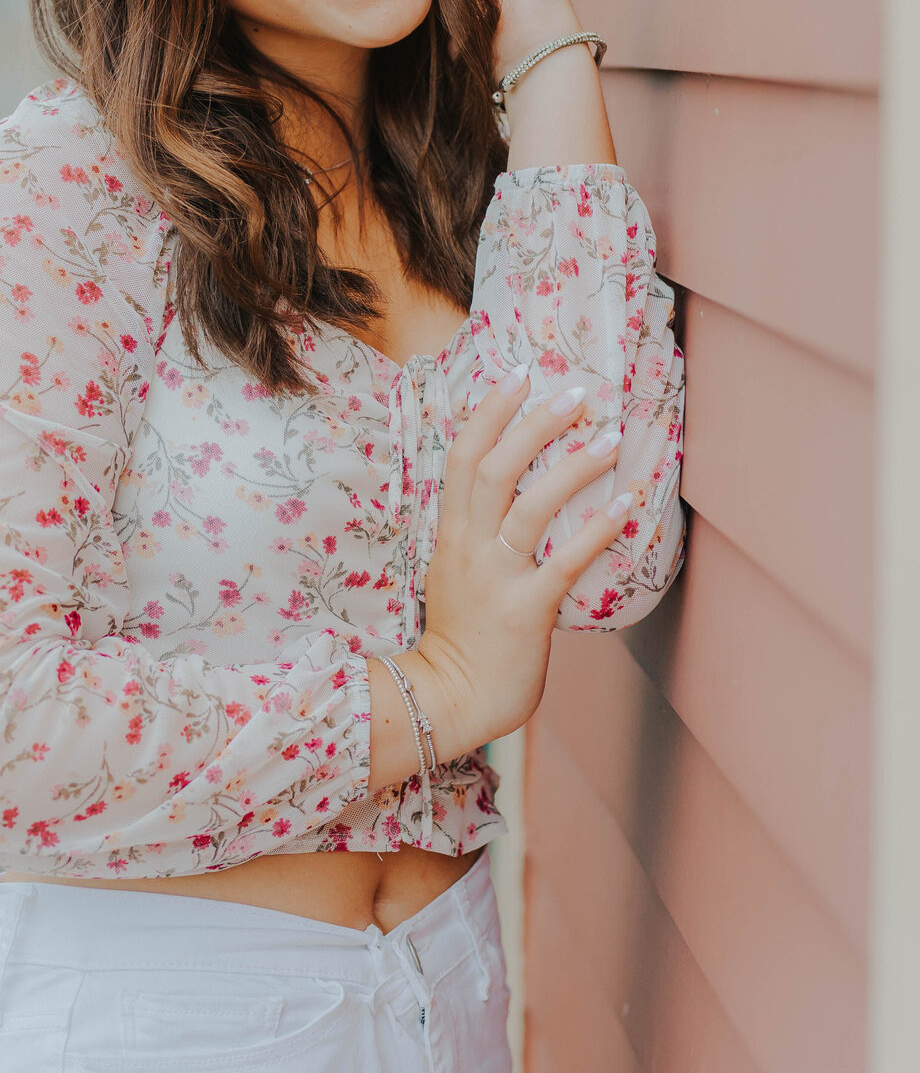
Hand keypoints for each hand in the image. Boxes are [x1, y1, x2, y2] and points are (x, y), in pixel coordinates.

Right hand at [401, 365, 632, 757]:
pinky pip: (563, 563)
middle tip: (574, 392)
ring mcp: (496, 577)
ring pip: (529, 506)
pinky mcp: (525, 611)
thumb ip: (476, 531)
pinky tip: (625, 506)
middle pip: (494, 468)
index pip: (462, 455)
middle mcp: (469, 546)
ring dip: (571, 467)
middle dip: (533, 423)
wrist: (447, 699)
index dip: (489, 411)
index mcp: (452, 532)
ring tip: (609, 437)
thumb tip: (512, 493)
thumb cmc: (461, 637)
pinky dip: (595, 530)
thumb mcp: (455, 570)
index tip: (518, 374)